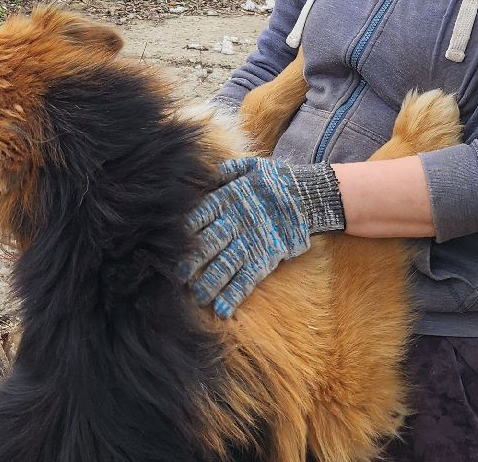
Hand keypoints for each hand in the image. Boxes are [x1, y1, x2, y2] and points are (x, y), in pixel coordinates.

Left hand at [181, 157, 344, 317]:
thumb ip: (226, 170)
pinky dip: (234, 295)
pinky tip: (222, 310)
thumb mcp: (249, 167)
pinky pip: (248, 279)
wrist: (308, 194)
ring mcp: (251, 241)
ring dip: (209, 283)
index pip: (199, 216)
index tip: (169, 244)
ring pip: (225, 265)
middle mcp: (236, 222)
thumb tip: (204, 173)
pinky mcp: (266, 257)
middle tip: (175, 278)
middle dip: (190, 262)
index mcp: (228, 199)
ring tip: (197, 298)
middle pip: (207, 244)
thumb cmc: (274, 180)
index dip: (183, 231)